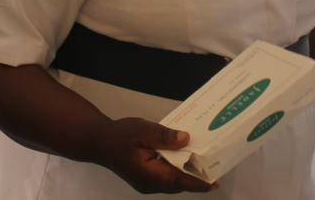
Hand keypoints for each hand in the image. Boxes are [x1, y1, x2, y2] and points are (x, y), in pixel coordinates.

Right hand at [92, 117, 215, 193]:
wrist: (98, 141)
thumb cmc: (119, 135)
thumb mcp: (142, 130)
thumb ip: (164, 136)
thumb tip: (186, 139)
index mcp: (150, 174)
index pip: (179, 181)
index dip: (199, 182)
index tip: (216, 182)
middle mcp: (150, 184)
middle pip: (178, 184)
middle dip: (196, 178)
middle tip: (214, 167)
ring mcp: (147, 184)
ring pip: (172, 183)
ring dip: (187, 175)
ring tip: (203, 162)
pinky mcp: (145, 179)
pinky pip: (165, 178)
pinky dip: (176, 171)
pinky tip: (182, 159)